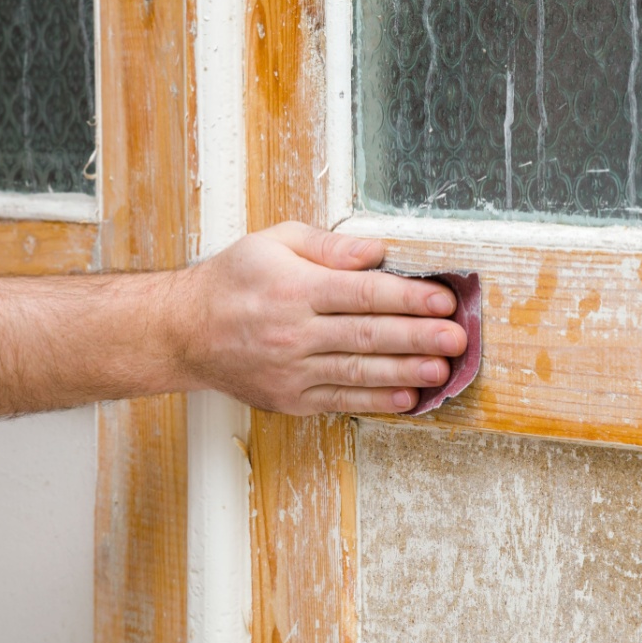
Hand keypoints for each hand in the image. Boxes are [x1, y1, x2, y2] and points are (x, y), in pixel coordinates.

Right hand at [175, 222, 467, 414]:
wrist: (183, 332)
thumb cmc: (234, 281)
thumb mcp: (274, 242)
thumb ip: (328, 246)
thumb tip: (376, 251)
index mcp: (293, 288)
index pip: (363, 293)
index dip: (408, 297)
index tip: (443, 299)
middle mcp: (292, 332)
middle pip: (368, 335)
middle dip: (419, 337)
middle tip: (457, 338)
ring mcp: (291, 370)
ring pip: (359, 371)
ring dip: (406, 372)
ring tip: (443, 370)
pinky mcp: (289, 398)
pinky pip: (341, 400)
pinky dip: (376, 400)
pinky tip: (407, 398)